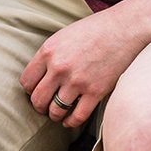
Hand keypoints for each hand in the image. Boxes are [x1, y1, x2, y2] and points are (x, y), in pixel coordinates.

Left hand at [19, 7, 145, 126]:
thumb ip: (49, 55)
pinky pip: (77, 117)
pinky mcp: (95, 92)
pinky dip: (71, 122)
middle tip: (44, 106)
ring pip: (55, 111)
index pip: (26, 81)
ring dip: (55, 115)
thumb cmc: (94, 29)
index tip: (36, 91)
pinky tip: (70, 119)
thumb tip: (38, 77)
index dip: (30, 90)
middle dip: (39, 106)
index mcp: (48, 51)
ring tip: (58, 113)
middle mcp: (59, 67)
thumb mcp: (63, 36)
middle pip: (37, 100)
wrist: (124, 28)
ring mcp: (77, 81)